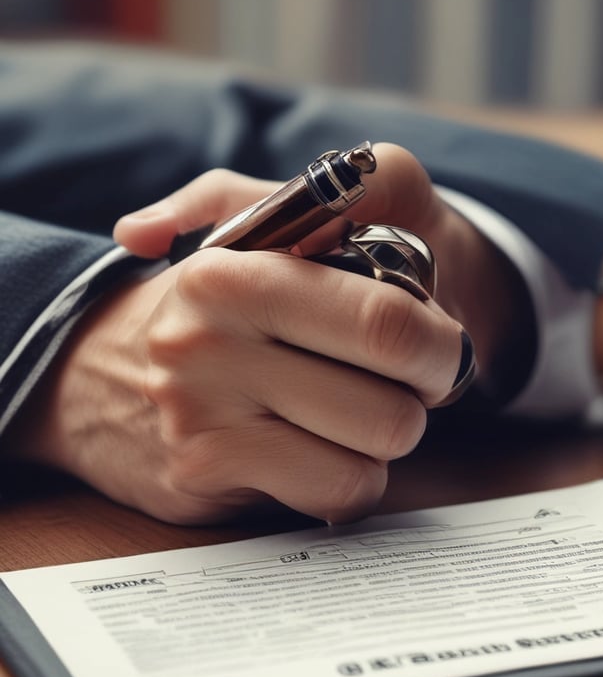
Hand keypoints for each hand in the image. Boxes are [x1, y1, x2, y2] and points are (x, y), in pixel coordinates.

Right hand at [9, 146, 527, 524]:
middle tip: (401, 385)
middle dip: (419, 401)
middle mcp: (209, 344)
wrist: (89, 374)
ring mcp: (201, 416)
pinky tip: (319, 451)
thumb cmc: (205, 307)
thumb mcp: (246, 229)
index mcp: (235, 271)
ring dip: (379, 441)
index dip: (437, 346)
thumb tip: (352, 181)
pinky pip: (334, 495)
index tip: (439, 348)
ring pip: (369, 458)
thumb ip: (318, 196)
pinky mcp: (203, 474)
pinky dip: (347, 479)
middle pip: (391, 408)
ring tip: (346, 412)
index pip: (383, 324)